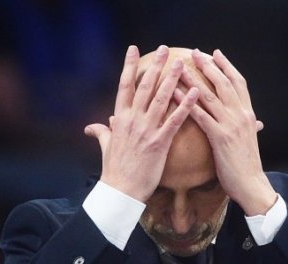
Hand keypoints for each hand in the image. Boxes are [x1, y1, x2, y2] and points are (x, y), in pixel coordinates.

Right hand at [84, 45, 198, 202]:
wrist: (121, 191)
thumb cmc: (114, 170)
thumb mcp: (106, 147)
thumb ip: (102, 132)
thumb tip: (91, 127)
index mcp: (120, 120)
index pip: (124, 86)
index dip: (129, 66)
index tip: (133, 49)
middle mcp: (133, 121)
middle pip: (145, 87)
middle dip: (156, 66)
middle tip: (165, 50)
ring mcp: (147, 131)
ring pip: (161, 99)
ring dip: (173, 79)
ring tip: (181, 64)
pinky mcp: (160, 143)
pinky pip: (175, 120)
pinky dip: (186, 106)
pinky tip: (196, 93)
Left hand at [174, 49, 275, 215]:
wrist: (251, 184)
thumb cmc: (246, 165)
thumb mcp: (248, 140)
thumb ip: (246, 126)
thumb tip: (251, 120)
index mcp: (248, 114)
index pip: (239, 82)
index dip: (227, 66)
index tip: (215, 54)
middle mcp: (241, 115)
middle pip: (225, 83)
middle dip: (210, 66)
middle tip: (196, 52)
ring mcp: (231, 125)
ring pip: (211, 96)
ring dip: (194, 79)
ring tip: (181, 67)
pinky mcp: (220, 137)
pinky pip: (201, 115)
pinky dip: (187, 103)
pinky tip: (175, 95)